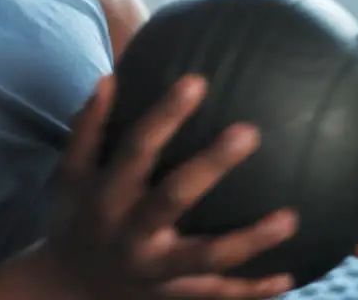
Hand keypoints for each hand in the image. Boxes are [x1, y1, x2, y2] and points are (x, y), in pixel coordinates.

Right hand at [46, 75, 298, 298]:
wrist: (66, 290)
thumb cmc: (76, 219)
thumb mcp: (70, 176)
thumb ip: (88, 128)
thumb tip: (109, 78)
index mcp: (107, 196)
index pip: (136, 149)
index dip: (164, 116)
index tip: (197, 81)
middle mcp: (131, 234)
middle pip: (174, 197)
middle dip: (211, 166)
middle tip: (249, 132)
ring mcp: (155, 270)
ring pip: (207, 256)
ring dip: (249, 241)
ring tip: (291, 219)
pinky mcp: (173, 295)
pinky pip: (216, 294)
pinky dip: (251, 290)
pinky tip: (289, 276)